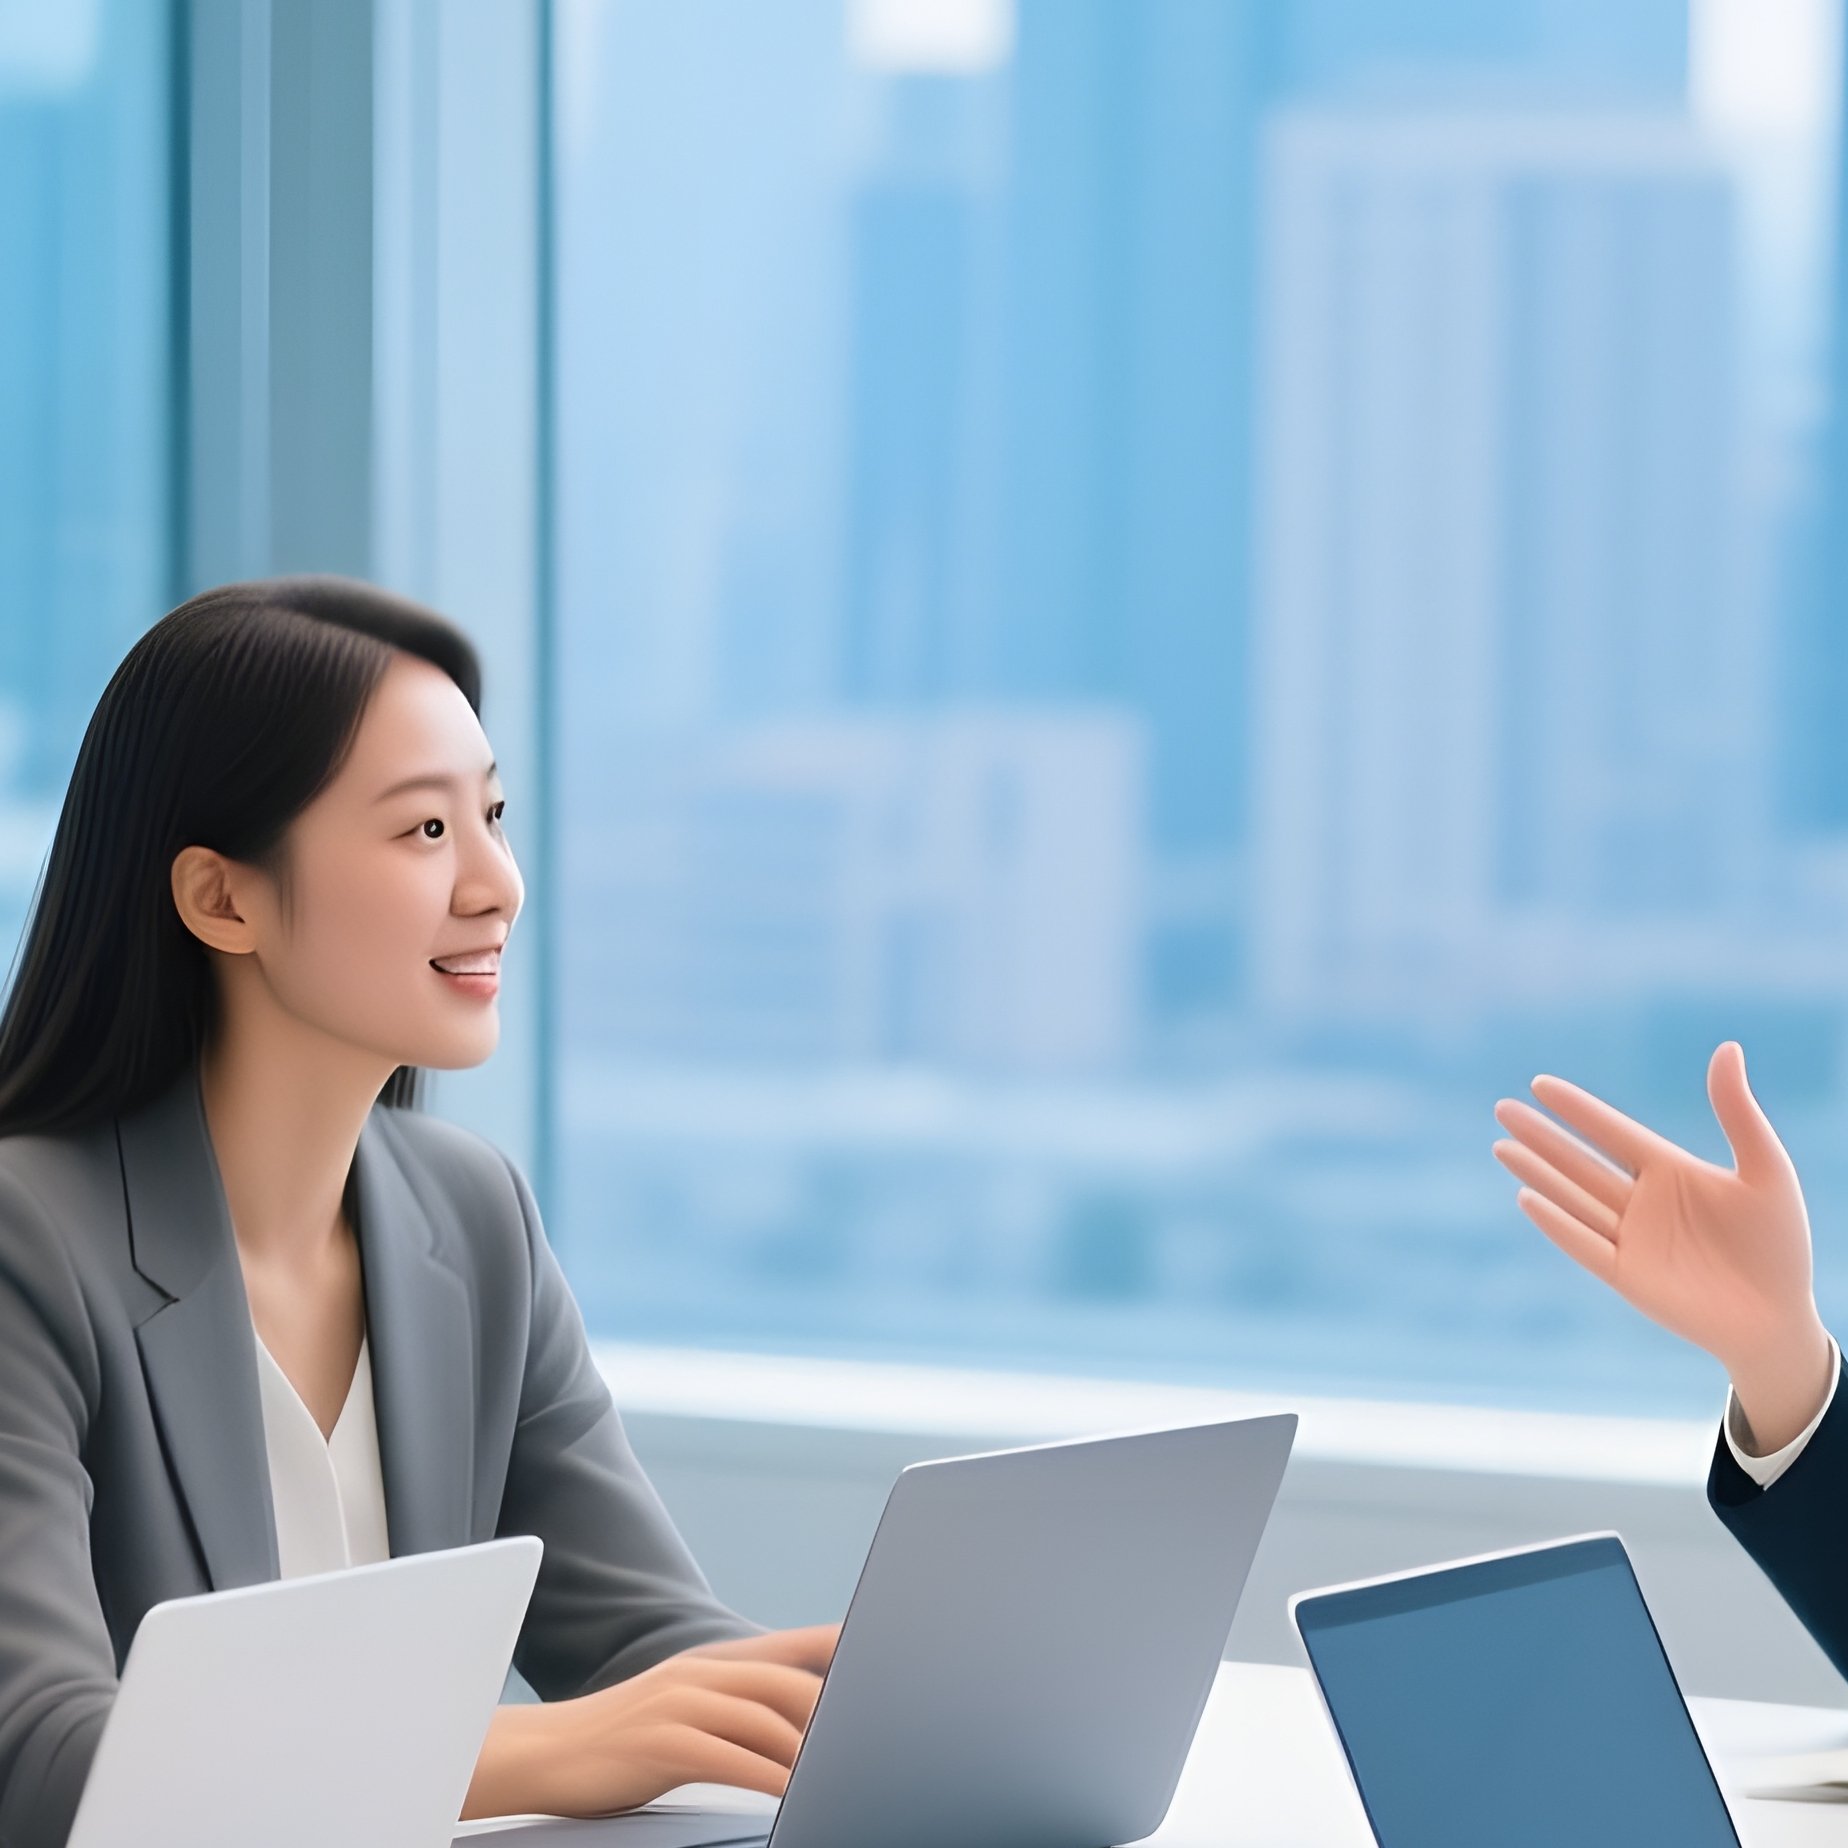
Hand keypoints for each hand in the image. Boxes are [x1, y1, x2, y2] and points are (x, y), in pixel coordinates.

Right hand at [462, 1622, 841, 1822]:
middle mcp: (702, 1672)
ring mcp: (682, 1702)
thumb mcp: (684, 1711)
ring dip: (809, 1750)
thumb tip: (795, 1727)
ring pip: (766, 1719)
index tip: (892, 1653)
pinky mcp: (662, 1741)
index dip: (843, 1647)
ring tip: (848, 1773)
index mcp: (713, 1663)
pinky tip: (794, 1796)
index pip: (791, 1647)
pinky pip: (731, 1758)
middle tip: (878, 1738)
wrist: (542, 1753)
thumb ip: (736, 1710)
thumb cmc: (622, 1742)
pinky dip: (769, 1779)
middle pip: (789, 1683)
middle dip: (838, 1710)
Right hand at [1491, 1040, 1833, 1451]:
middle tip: (1502, 1108)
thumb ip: (1738, 1113)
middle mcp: (1643, 1202)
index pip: (1613, 1132)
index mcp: (1671, 1171)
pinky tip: (1527, 1197)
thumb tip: (1728, 1047)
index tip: (1540, 1084)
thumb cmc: (1780, 1246)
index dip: (1578, 1110)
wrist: (1781, 1321)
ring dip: (1537, 1172)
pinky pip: (1584, 1244)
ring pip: (1573, 1198)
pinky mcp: (1626, 1277)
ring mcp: (1631, 1240)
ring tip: (1502, 1146)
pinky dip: (1557, 1222)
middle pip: (1580, 1162)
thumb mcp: (1766, 1170)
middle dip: (1541, 1136)